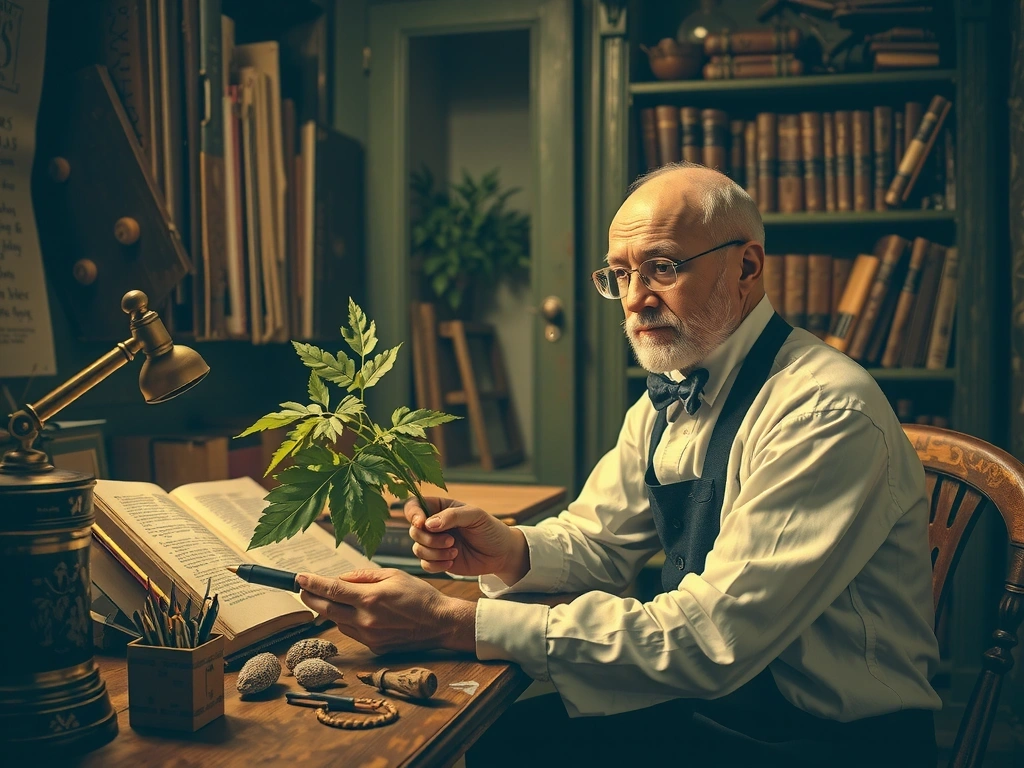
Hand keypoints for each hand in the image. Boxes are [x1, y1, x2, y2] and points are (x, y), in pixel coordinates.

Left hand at [297, 568, 475, 654]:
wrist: (440, 623)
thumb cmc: (420, 596)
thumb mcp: (394, 575)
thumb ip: (364, 576)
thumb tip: (341, 578)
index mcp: (370, 598)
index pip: (332, 590)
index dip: (312, 584)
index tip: (299, 578)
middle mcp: (366, 620)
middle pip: (326, 610)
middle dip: (311, 598)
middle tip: (302, 590)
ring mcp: (369, 636)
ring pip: (337, 622)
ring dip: (330, 610)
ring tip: (331, 598)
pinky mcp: (374, 648)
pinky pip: (352, 632)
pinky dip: (347, 621)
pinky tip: (355, 613)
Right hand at [404, 497, 529, 581]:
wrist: (501, 554)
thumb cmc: (490, 529)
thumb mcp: (475, 516)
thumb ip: (452, 516)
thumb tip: (428, 524)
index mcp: (440, 508)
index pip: (414, 505)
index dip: (413, 514)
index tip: (422, 523)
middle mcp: (434, 525)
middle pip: (414, 531)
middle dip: (430, 539)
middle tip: (451, 541)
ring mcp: (435, 543)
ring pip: (418, 549)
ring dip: (435, 553)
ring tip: (455, 551)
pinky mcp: (438, 560)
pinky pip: (424, 564)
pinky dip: (436, 565)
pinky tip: (452, 562)